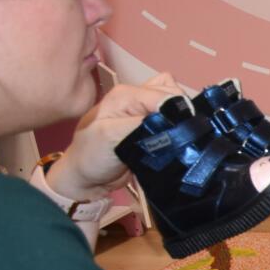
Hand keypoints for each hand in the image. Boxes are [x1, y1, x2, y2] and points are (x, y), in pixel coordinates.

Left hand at [45, 73, 184, 200]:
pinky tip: (175, 137)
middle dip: (180, 112)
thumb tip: (173, 117)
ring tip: (176, 136)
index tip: (183, 133)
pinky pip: (173, 115)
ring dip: (180, 117)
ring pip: (175, 101)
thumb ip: (140, 122)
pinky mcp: (151, 122)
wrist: (86, 176)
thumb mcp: (110, 136)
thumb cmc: (92, 156)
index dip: (177, 111)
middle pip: (172, 92)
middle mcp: (136, 96)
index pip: (164, 94)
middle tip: (178, 135)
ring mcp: (144, 109)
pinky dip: (178, 122)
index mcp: (126, 95)